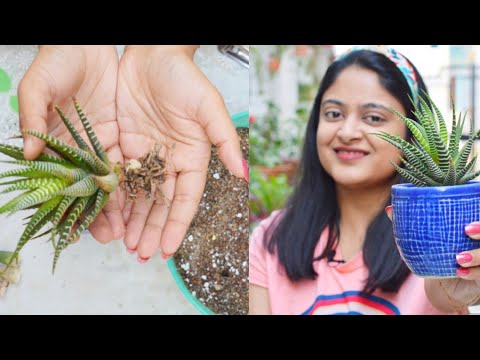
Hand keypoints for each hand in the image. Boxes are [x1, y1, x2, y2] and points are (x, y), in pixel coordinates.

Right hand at [18, 45, 124, 242]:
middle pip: (91, 190)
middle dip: (102, 216)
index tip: (79, 231)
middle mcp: (80, 150)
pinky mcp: (121, 134)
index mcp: (57, 144)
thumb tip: (30, 152)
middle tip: (115, 238)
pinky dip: (134, 184)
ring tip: (132, 231)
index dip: (70, 207)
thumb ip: (32, 116)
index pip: (63, 184)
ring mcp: (102, 144)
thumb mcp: (37, 87)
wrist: (85, 43)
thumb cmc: (56, 62)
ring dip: (121, 208)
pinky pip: (130, 163)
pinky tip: (143, 204)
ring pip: (112, 182)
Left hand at [116, 45, 244, 261]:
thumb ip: (225, 140)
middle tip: (141, 254)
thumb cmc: (184, 78)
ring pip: (140, 196)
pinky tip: (110, 217)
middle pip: (161, 204)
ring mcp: (146, 156)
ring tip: (126, 245)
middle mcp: (170, 161)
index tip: (167, 249)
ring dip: (134, 222)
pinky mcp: (124, 145)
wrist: (152, 54)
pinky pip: (119, 177)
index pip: (185, 199)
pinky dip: (115, 198)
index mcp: (192, 157)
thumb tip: (242, 174)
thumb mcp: (209, 107)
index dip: (177, 225)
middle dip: (152, 230)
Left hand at [385, 205, 479, 311]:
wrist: (446, 283)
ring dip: (477, 254)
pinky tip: (459, 271)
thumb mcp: (425, 238)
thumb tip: (389, 209)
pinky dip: (473, 272)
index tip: (469, 210)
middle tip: (467, 229)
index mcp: (473, 224)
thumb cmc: (438, 252)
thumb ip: (410, 223)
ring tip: (459, 257)